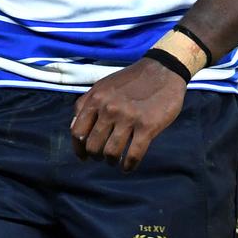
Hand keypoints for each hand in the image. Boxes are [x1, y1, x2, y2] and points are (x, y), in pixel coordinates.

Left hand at [71, 57, 186, 171]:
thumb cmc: (131, 80)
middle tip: (103, 157)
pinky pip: (133, 155)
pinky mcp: (147, 126)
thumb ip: (87, 104)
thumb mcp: (103, 86)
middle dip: (96, 156)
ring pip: (111, 153)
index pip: (76, 131)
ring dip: (111, 161)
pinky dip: (128, 166)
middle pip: (93, 146)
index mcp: (95, 98)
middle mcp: (108, 108)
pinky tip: (128, 166)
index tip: (84, 156)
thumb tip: (75, 129)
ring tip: (115, 161)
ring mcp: (128, 117)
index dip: (78, 148)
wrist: (162, 70)